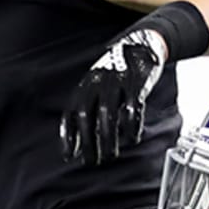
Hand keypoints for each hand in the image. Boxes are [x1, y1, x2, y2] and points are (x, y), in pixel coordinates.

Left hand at [60, 28, 167, 164]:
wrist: (140, 46)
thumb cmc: (117, 74)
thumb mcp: (98, 86)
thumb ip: (91, 108)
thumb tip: (83, 141)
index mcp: (85, 86)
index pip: (71, 113)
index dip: (69, 136)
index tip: (69, 156)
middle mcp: (97, 83)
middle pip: (88, 116)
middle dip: (89, 142)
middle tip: (93, 161)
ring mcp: (116, 82)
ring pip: (108, 114)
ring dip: (108, 138)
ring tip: (111, 155)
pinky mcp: (136, 84)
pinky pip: (132, 108)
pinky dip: (131, 126)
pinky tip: (132, 138)